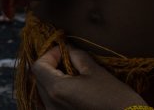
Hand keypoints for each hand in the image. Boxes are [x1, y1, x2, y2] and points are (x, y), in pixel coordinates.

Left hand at [32, 46, 146, 109]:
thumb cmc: (115, 98)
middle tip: (68, 59)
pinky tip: (76, 89)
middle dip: (51, 66)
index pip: (38, 66)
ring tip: (73, 74)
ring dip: (55, 80)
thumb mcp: (96, 72)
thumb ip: (77, 56)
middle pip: (39, 80)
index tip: (64, 51)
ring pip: (46, 92)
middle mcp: (51, 105)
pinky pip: (54, 103)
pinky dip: (60, 93)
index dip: (49, 54)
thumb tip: (67, 49)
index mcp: (56, 90)